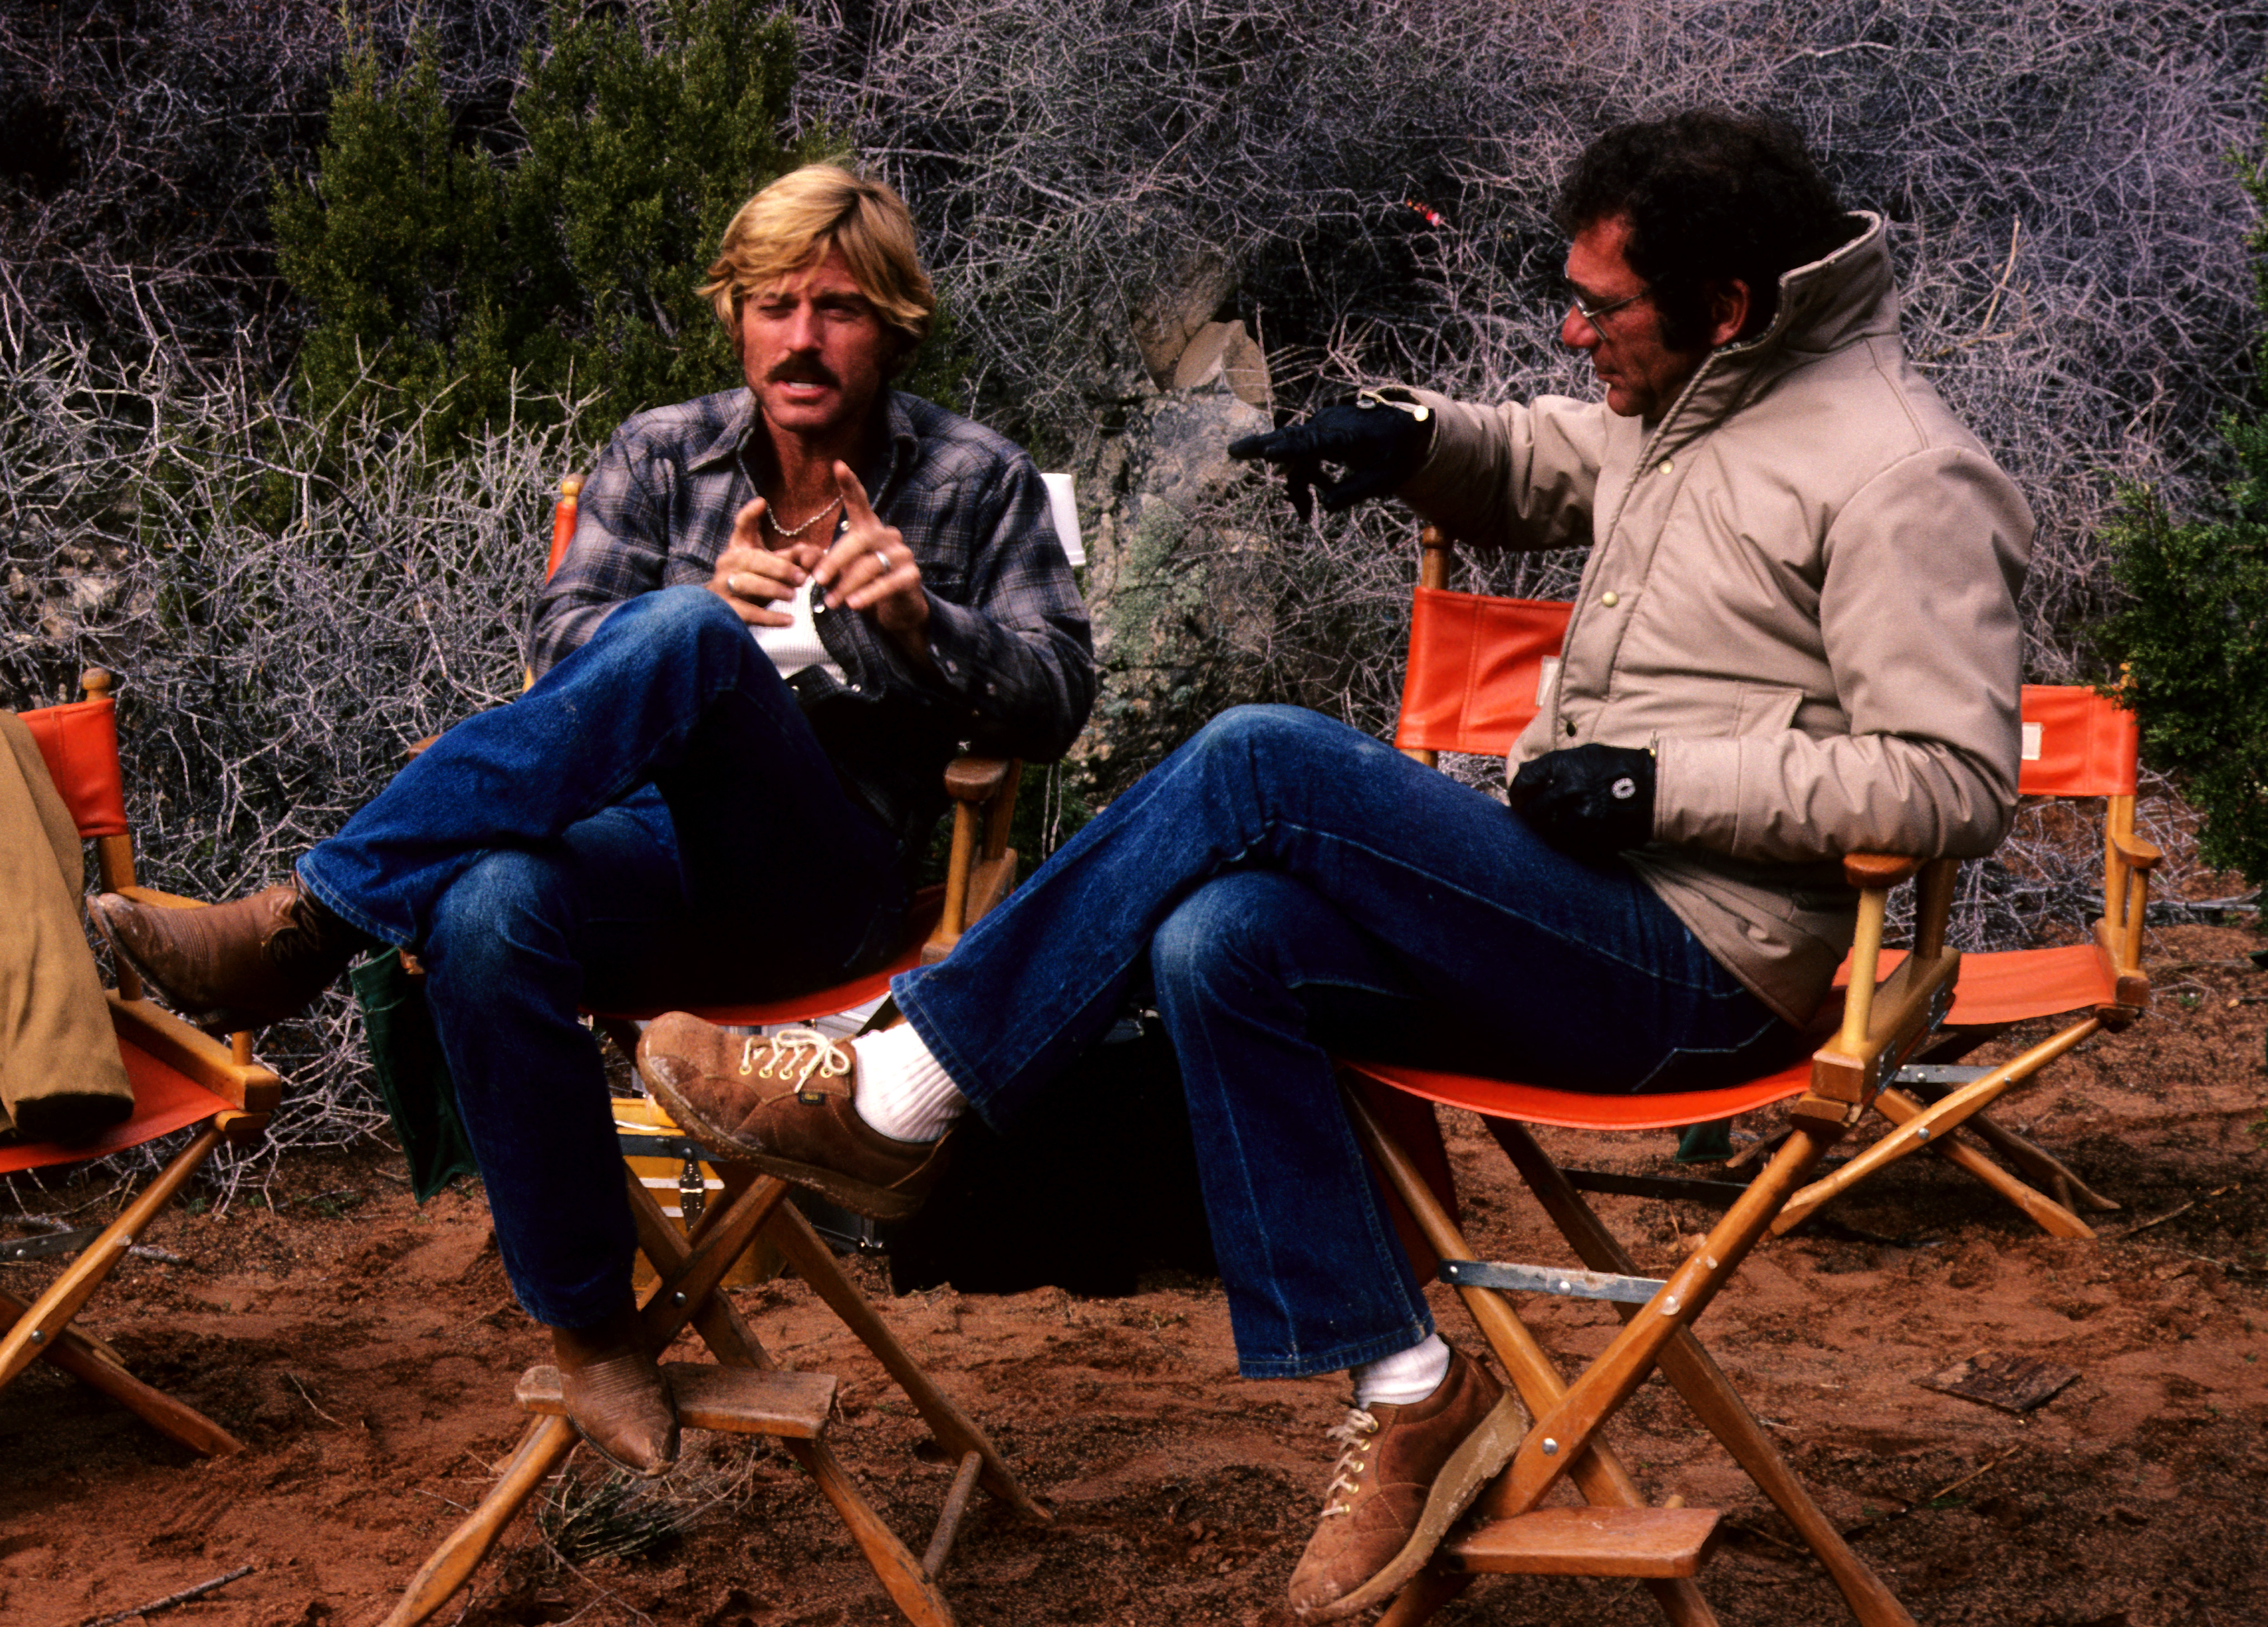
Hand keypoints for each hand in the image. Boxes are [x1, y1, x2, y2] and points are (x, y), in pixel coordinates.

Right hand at [705, 498, 822, 627]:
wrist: (722, 612)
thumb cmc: (753, 583)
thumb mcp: (770, 566)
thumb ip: (794, 558)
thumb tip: (816, 555)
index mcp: (739, 549)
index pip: (741, 528)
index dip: (749, 515)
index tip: (761, 503)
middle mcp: (728, 564)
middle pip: (751, 560)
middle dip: (778, 567)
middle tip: (802, 577)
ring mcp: (723, 585)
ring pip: (745, 584)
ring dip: (772, 588)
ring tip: (793, 596)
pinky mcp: (726, 609)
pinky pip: (747, 613)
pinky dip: (770, 618)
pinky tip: (790, 620)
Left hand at [814, 461, 930, 661]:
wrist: (896, 611)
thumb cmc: (863, 586)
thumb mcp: (839, 574)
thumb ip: (821, 564)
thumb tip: (802, 557)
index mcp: (868, 528)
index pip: (859, 502)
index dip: (849, 483)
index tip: (838, 465)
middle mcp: (887, 535)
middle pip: (859, 540)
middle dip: (836, 561)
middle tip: (818, 580)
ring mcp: (902, 554)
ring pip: (870, 565)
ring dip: (847, 585)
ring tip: (831, 602)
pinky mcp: (911, 576)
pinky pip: (886, 583)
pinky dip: (868, 595)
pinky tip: (854, 605)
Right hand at [1226, 397, 1432, 521]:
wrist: (1409, 424)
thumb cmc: (1398, 452)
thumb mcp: (1384, 479)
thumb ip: (1353, 492)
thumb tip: (1323, 505)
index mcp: (1345, 437)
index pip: (1310, 443)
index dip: (1287, 450)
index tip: (1266, 452)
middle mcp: (1328, 427)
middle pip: (1289, 438)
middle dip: (1260, 447)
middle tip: (1232, 451)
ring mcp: (1322, 427)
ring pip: (1295, 455)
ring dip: (1296, 484)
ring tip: (1304, 514)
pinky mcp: (1321, 433)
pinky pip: (1303, 454)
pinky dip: (1304, 476)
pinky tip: (1311, 501)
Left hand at [1509, 743, 1655, 861]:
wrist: (1655, 788)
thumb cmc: (1618, 768)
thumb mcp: (1585, 755)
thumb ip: (1553, 765)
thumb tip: (1523, 773)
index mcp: (1565, 766)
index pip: (1524, 782)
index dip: (1516, 793)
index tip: (1518, 798)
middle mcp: (1569, 790)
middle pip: (1530, 811)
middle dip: (1526, 815)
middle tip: (1528, 817)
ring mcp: (1581, 816)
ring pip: (1546, 831)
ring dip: (1544, 830)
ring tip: (1549, 827)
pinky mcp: (1593, 837)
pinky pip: (1566, 845)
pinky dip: (1563, 842)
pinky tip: (1567, 836)